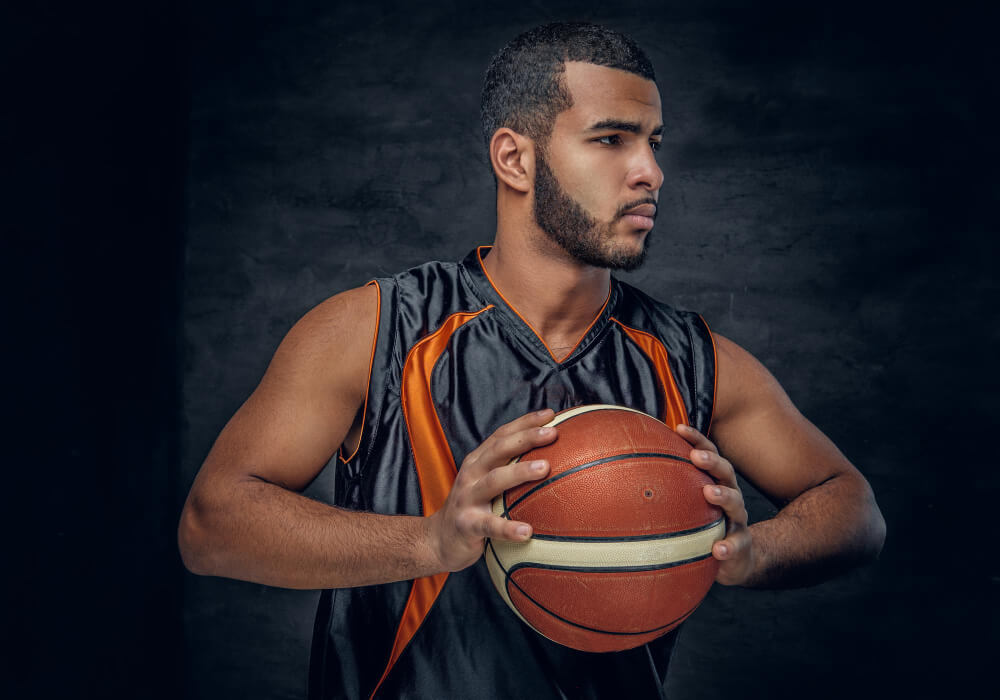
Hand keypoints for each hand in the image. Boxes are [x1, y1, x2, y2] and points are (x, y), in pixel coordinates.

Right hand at [428, 409, 556, 572]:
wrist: (439, 539)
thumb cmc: (473, 508)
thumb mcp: (486, 484)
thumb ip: (510, 470)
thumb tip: (554, 462)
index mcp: (478, 461)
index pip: (502, 435)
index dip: (525, 422)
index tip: (550, 414)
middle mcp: (471, 474)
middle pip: (499, 449)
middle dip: (526, 438)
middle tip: (553, 433)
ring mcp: (466, 498)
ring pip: (494, 480)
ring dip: (519, 472)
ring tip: (545, 468)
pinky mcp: (466, 524)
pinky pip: (489, 525)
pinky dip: (508, 528)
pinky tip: (527, 532)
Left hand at [677, 424, 754, 585]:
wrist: (737, 558)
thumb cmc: (706, 524)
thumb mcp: (689, 505)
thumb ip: (669, 489)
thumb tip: (625, 471)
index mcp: (715, 482)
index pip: (708, 455)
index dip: (697, 440)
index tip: (679, 428)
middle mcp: (730, 496)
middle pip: (726, 472)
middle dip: (712, 461)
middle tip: (696, 456)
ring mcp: (737, 520)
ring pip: (736, 504)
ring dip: (724, 496)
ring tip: (710, 492)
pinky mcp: (741, 545)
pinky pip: (737, 545)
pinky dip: (728, 546)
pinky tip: (718, 550)